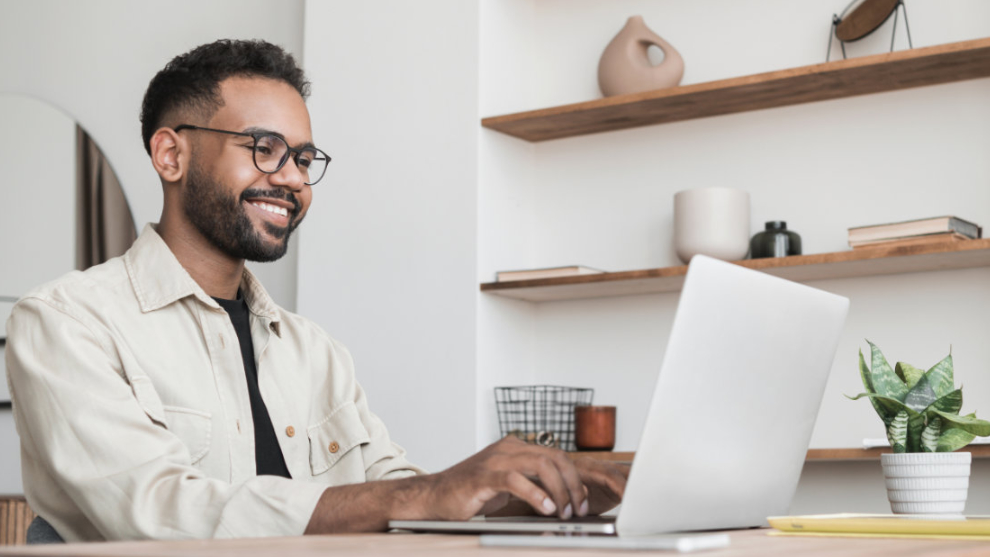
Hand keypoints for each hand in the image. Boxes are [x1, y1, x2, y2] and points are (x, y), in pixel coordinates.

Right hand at [420, 437, 626, 520]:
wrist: (435, 496)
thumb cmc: (471, 493)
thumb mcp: (510, 487)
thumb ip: (536, 486)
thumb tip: (567, 496)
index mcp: (515, 448)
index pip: (556, 455)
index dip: (575, 478)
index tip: (582, 500)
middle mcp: (508, 449)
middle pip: (554, 457)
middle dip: (572, 484)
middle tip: (577, 508)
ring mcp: (495, 460)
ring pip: (540, 464)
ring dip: (559, 490)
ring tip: (563, 511)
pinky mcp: (483, 476)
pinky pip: (516, 480)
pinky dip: (535, 494)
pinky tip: (544, 508)